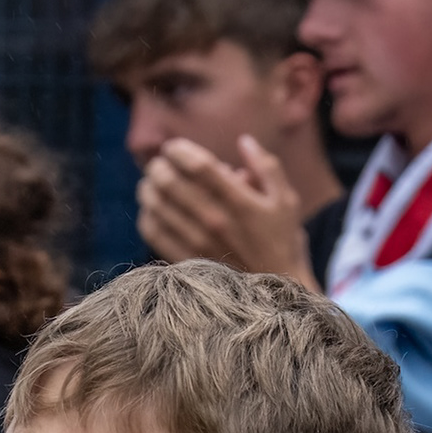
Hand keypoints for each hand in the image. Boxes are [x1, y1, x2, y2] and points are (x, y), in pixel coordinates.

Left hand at [136, 136, 309, 281]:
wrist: (277, 291)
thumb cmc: (282, 241)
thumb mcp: (285, 200)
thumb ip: (266, 167)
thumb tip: (244, 141)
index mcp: (240, 202)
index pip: (199, 166)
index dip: (179, 150)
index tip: (173, 147)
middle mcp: (215, 221)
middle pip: (170, 183)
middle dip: (158, 166)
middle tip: (158, 163)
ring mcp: (198, 243)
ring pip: (157, 206)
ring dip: (147, 189)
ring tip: (150, 183)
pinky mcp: (186, 260)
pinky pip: (153, 234)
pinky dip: (146, 217)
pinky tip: (151, 210)